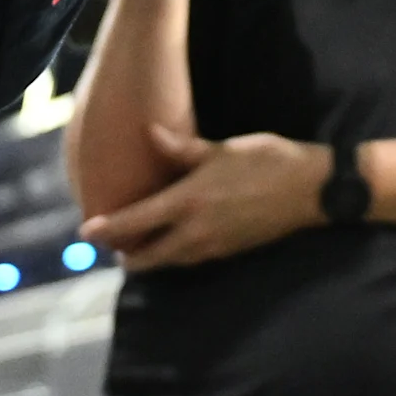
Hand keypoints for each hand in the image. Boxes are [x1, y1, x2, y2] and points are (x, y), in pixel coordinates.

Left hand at [74, 125, 327, 267]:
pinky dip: (173, 256)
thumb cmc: (266, 161)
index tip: (85, 233)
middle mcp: (195, 232)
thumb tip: (149, 133)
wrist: (310, 190)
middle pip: (148, 257)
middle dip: (126, 255)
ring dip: (149, 258)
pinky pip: (189, 260)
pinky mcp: (229, 252)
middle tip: (111, 246)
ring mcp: (213, 247)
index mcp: (188, 202)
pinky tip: (171, 243)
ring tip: (135, 247)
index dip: (108, 229)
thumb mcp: (222, 149)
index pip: (136, 222)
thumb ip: (182, 148)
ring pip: (169, 262)